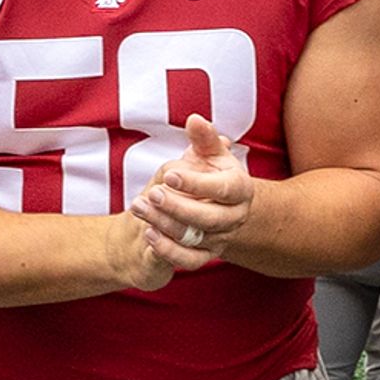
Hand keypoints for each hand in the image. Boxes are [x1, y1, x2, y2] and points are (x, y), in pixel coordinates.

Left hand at [127, 114, 253, 260]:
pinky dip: (168, 250)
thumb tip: (194, 119)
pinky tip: (149, 233)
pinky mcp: (206, 256)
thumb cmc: (205, 174)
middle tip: (152, 194)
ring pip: (195, 238)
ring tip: (139, 207)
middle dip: (177, 207)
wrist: (206, 206)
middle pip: (209, 218)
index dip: (197, 183)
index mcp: (240, 189)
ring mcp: (221, 238)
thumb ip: (202, 137)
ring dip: (165, 224)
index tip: (169, 175)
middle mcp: (235, 217)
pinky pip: (189, 260)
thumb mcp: (205, 153)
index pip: (224, 189)